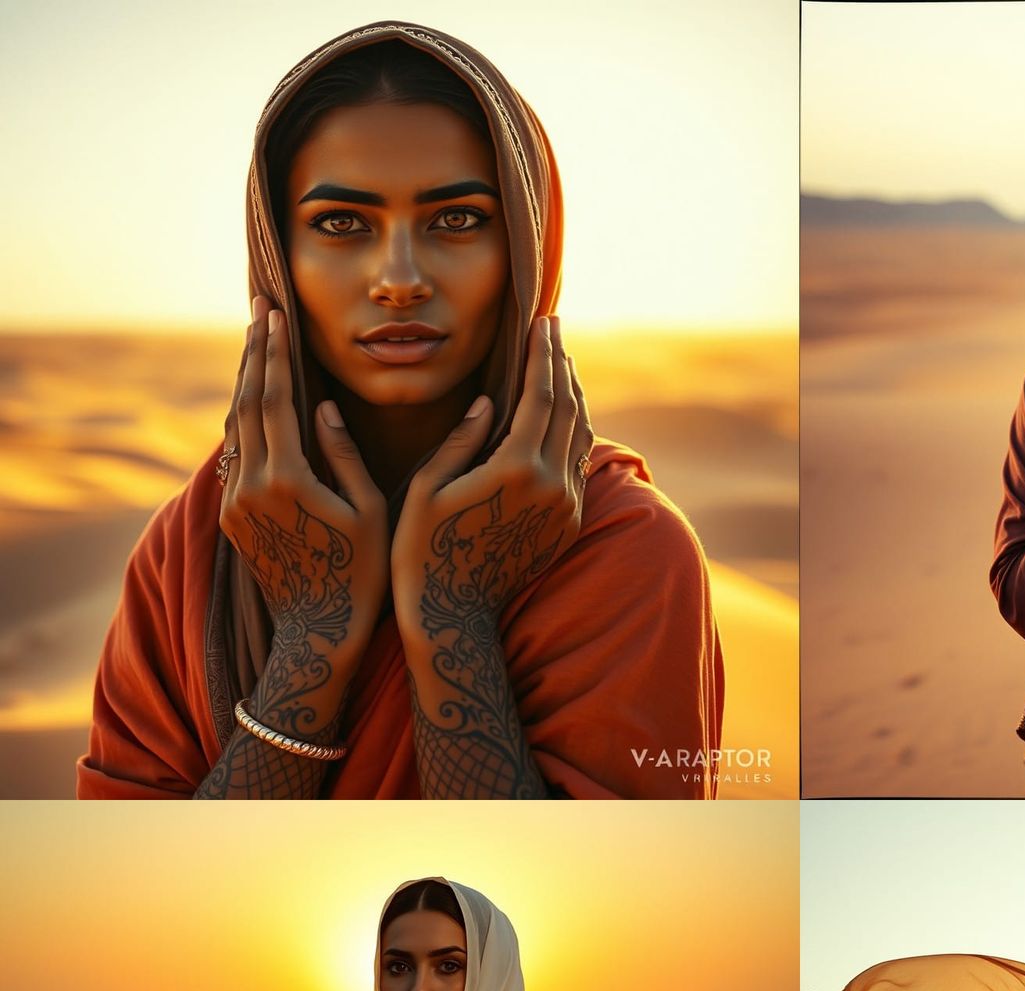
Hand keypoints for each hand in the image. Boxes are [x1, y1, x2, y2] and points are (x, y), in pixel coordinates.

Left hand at [220, 297, 388, 658]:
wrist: (319, 634)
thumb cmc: (363, 575)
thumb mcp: (371, 512)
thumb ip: (344, 454)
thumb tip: (322, 406)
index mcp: (289, 478)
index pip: (276, 398)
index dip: (276, 353)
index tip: (276, 314)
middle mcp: (252, 485)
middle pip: (246, 402)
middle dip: (255, 355)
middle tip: (260, 313)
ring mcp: (236, 502)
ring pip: (234, 426)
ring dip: (246, 384)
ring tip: (258, 348)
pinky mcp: (232, 517)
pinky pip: (234, 455)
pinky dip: (244, 419)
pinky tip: (255, 403)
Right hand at [391, 314, 593, 631]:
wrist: (454, 615)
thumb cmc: (423, 549)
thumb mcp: (430, 486)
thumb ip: (462, 438)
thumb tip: (491, 398)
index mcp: (515, 469)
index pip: (540, 394)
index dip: (542, 353)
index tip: (542, 320)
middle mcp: (551, 486)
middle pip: (568, 408)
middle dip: (561, 364)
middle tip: (553, 329)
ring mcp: (565, 507)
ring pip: (580, 435)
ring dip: (572, 394)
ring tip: (557, 363)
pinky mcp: (567, 524)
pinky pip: (578, 465)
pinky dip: (572, 430)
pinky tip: (560, 414)